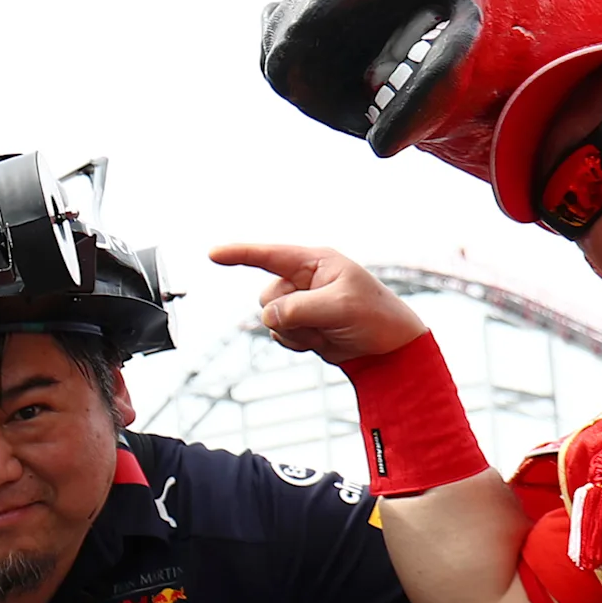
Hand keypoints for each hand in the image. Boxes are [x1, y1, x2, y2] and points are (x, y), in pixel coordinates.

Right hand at [209, 244, 430, 365]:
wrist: (388, 348)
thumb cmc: (374, 316)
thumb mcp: (338, 307)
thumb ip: (298, 308)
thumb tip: (268, 317)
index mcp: (315, 262)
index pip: (269, 255)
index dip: (240, 254)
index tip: (213, 254)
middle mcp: (304, 279)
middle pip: (267, 296)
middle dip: (288, 314)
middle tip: (322, 320)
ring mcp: (301, 303)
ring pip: (270, 318)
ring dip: (295, 331)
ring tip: (326, 331)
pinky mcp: (301, 324)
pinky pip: (278, 334)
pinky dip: (296, 342)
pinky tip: (321, 340)